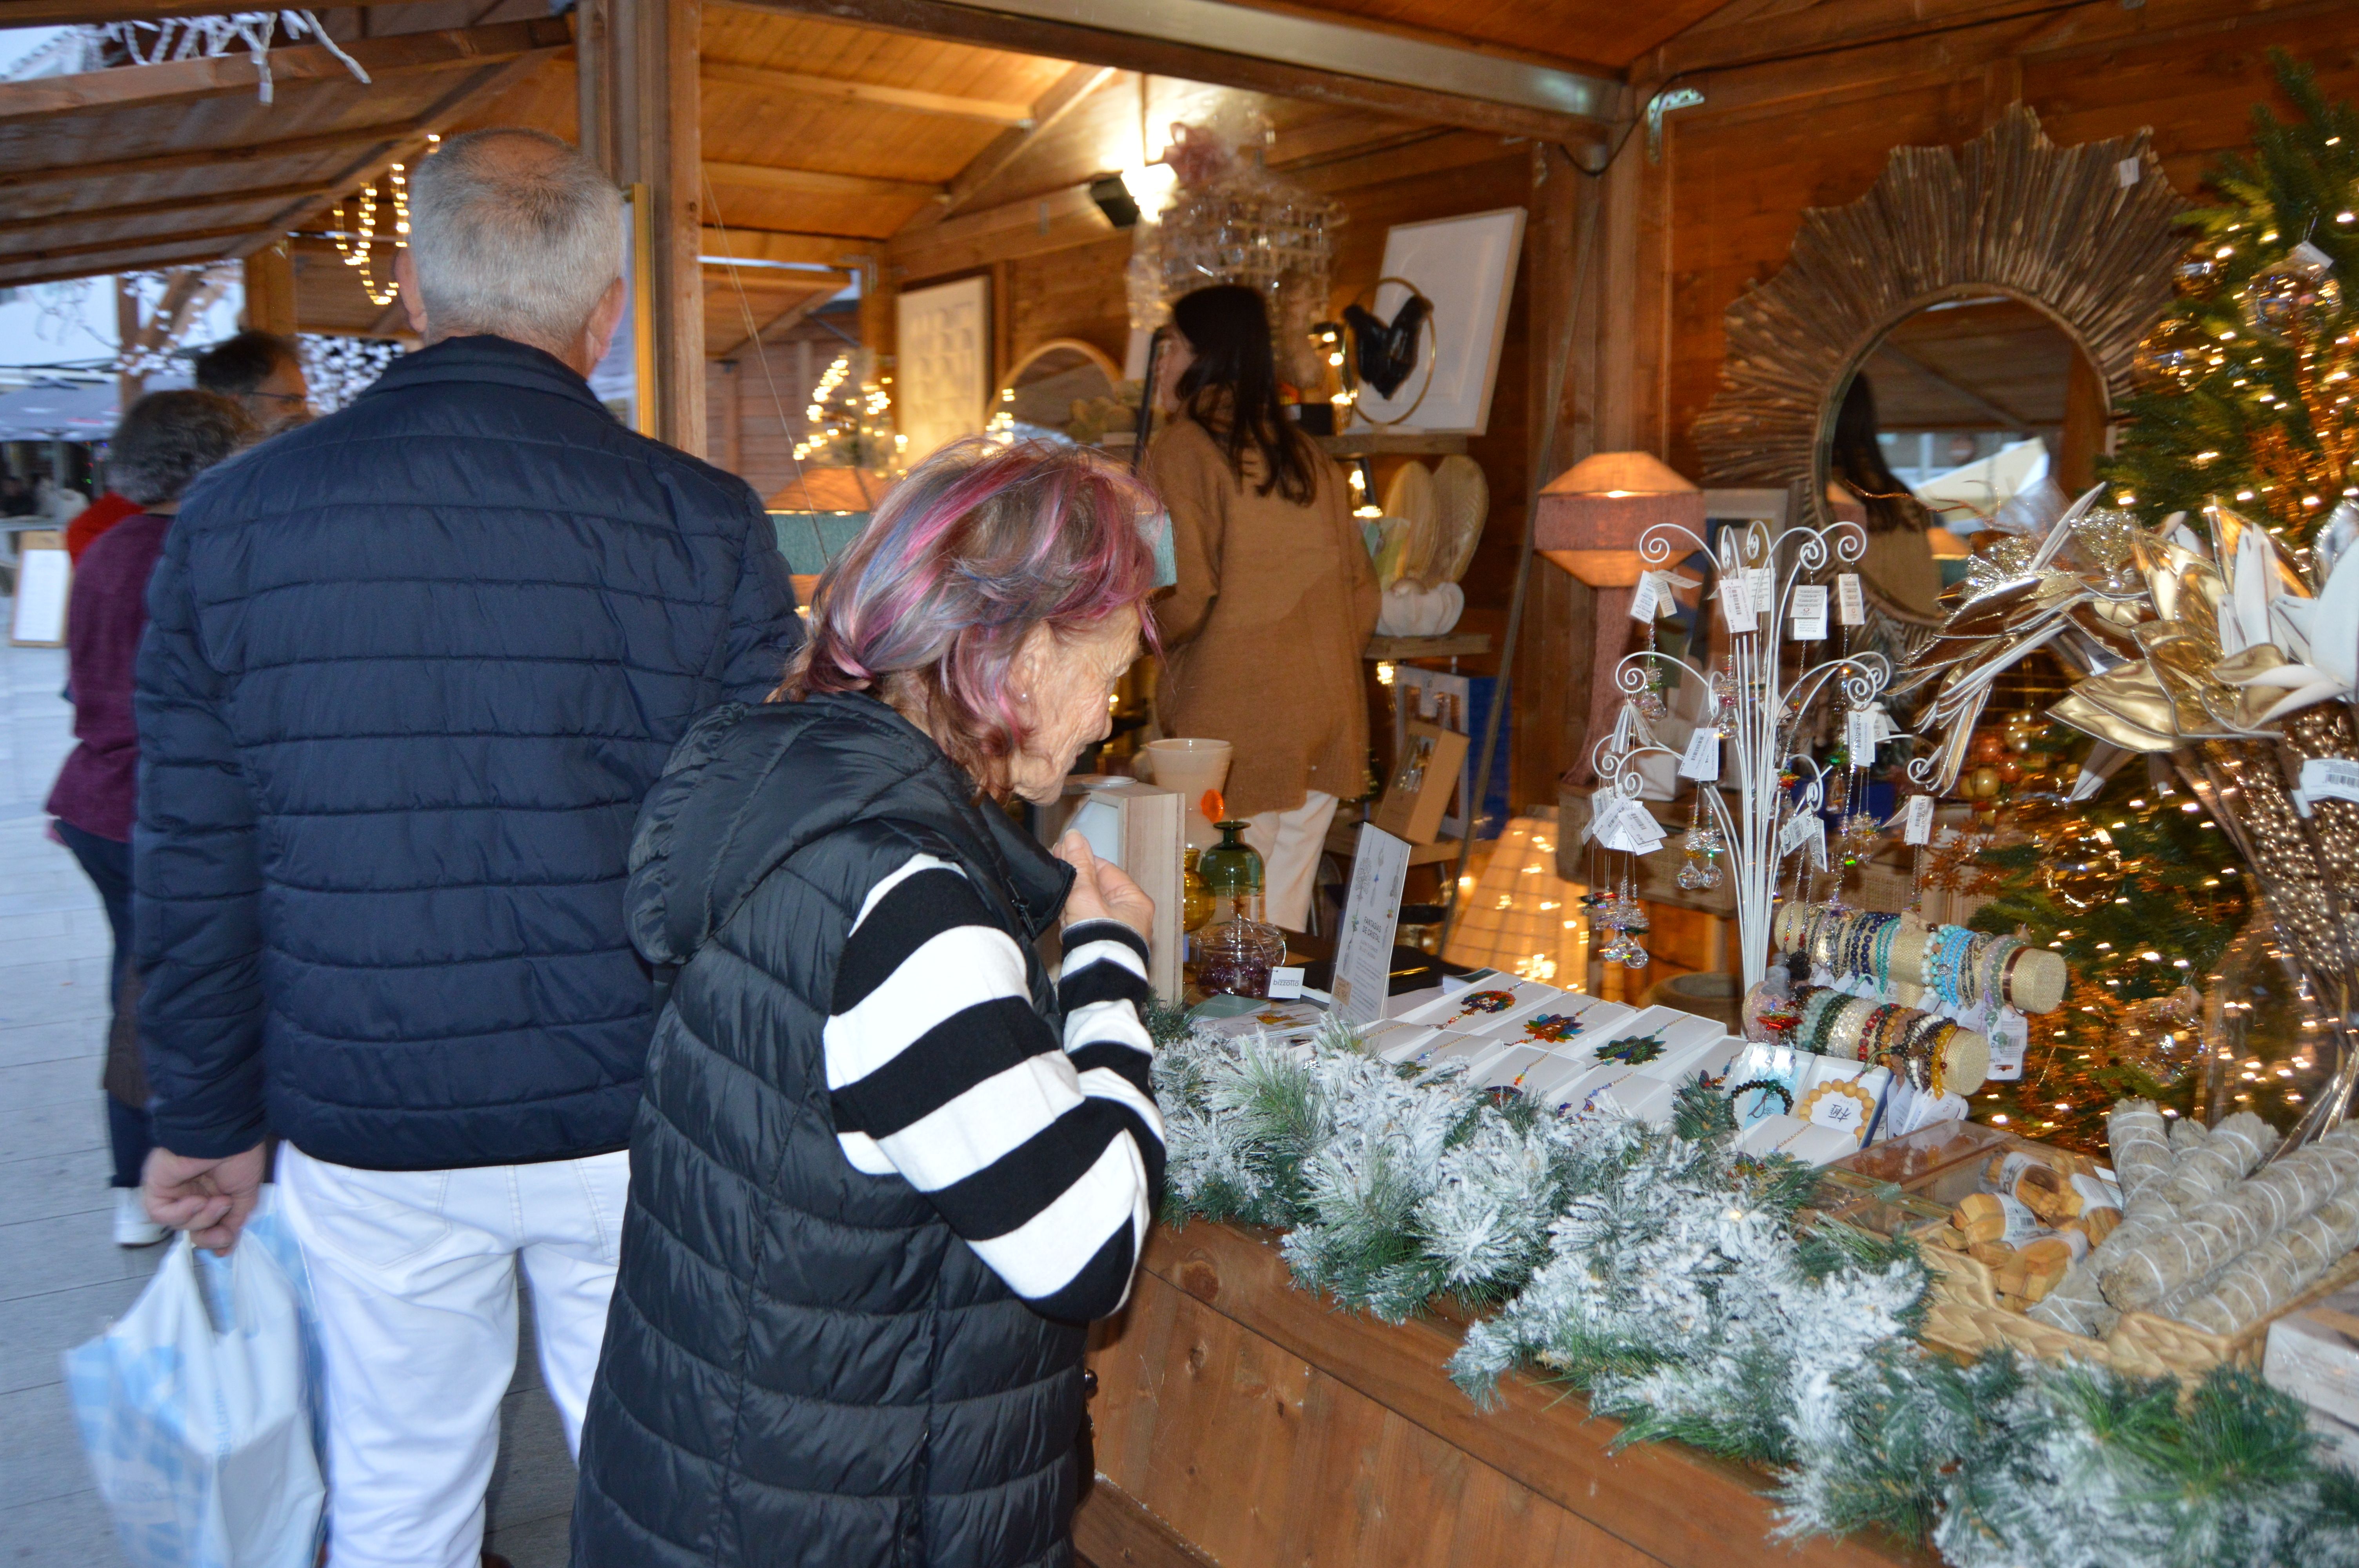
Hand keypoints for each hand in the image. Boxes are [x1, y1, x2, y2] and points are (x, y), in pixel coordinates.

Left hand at [143, 1144, 267, 1253]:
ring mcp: (173, 1191)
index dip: (215, 1237)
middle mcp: (191, 1193)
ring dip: (201, 1218)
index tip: (226, 1244)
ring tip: (217, 1200)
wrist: (225, 1136)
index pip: (208, 1224)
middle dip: (210, 1231)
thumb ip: (234, 1223)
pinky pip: (160, 1213)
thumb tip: (225, 1248)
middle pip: (193, 1228)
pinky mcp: (156, 1187)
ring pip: (179, 1223)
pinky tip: (196, 1201)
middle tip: (224, 1219)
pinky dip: (179, 1214)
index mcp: (213, 1192)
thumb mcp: (245, 1196)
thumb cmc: (240, 1158)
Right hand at [1054, 832, 1153, 941]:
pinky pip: (1086, 926)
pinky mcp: (1104, 946)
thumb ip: (1078, 865)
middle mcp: (1131, 916)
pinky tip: (1067, 928)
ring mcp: (1118, 932)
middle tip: (1058, 883)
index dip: (1082, 861)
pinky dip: (1074, 924)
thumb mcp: (1085, 895)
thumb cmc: (1098, 937)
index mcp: (1135, 900)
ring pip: (1089, 908)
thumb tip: (1073, 836)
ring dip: (1072, 907)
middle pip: (1096, 889)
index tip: (1061, 854)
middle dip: (1075, 887)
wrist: (1097, 981)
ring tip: (1065, 912)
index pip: (1105, 870)